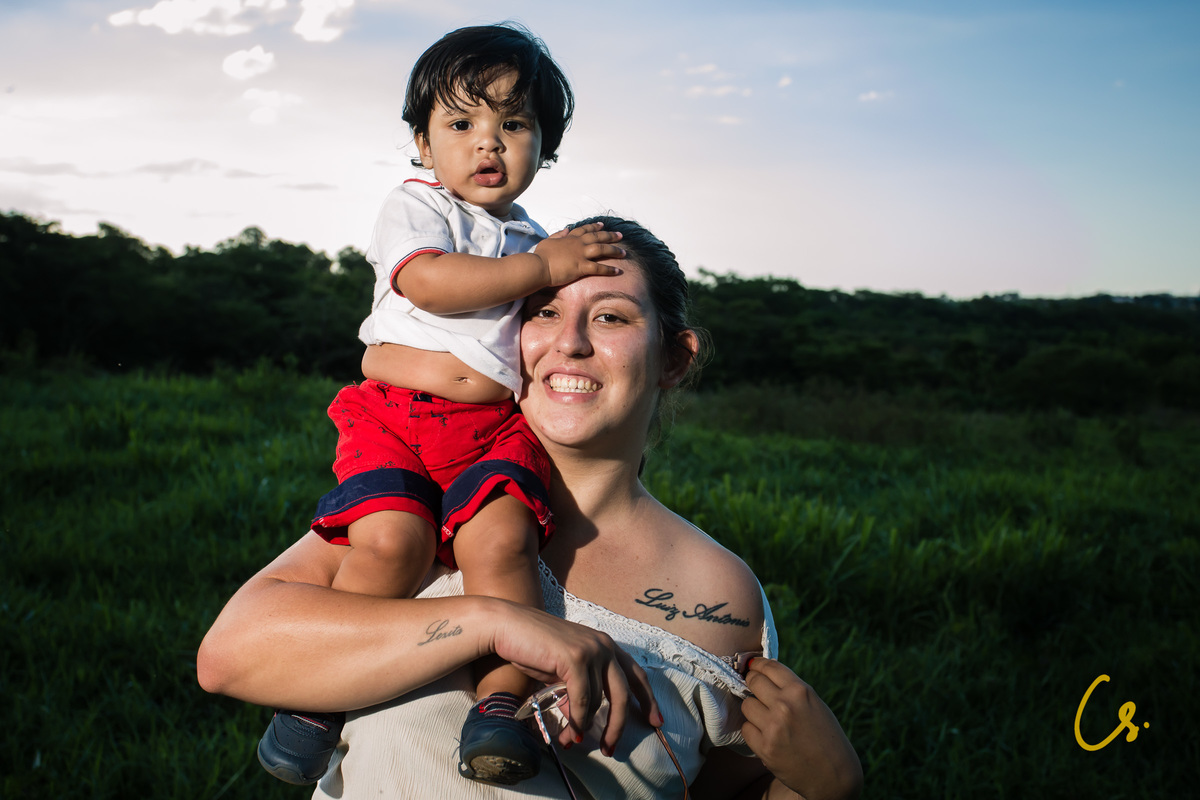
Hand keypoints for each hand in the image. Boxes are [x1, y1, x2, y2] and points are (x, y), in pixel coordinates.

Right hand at [491, 602, 661, 754]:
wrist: (507, 626)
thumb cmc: (533, 647)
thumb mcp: (564, 668)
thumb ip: (581, 686)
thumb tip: (585, 719)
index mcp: (605, 644)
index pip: (636, 674)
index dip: (648, 699)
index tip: (656, 722)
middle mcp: (604, 645)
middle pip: (623, 693)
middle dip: (618, 725)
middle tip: (610, 748)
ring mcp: (591, 650)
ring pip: (597, 700)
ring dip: (583, 725)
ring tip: (570, 740)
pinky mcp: (575, 658)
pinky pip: (582, 700)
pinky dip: (576, 720)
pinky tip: (570, 733)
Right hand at [535, 222, 624, 285]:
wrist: (538, 266)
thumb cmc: (540, 256)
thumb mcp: (548, 241)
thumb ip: (558, 235)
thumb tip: (566, 230)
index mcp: (569, 238)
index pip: (584, 230)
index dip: (594, 227)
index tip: (602, 225)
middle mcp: (577, 244)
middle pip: (597, 237)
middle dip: (610, 235)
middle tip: (620, 235)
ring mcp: (580, 254)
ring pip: (602, 249)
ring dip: (614, 250)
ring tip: (624, 252)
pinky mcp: (581, 267)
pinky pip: (599, 268)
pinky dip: (609, 269)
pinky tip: (618, 271)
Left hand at [741, 658, 862, 799]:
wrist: (834, 775)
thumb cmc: (826, 737)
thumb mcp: (814, 704)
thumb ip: (791, 690)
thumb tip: (763, 674)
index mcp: (800, 691)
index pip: (768, 666)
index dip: (757, 665)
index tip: (752, 667)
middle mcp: (785, 705)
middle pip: (753, 681)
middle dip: (752, 685)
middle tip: (757, 692)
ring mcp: (773, 726)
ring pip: (746, 705)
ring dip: (753, 710)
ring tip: (766, 719)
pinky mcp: (765, 747)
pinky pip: (746, 729)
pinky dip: (753, 731)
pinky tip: (766, 736)